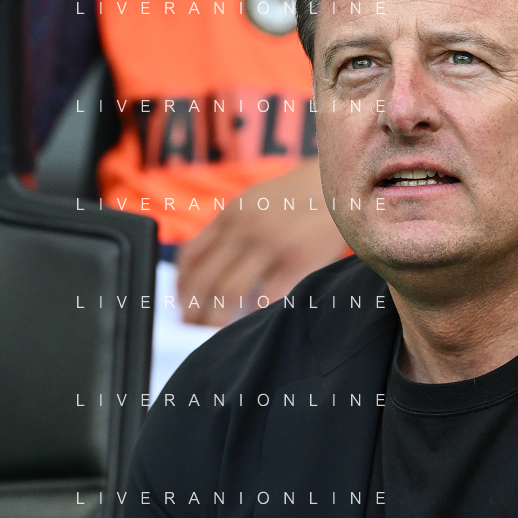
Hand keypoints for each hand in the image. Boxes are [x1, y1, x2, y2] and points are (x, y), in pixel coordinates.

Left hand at [176, 157, 346, 325]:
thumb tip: (203, 265)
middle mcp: (245, 229)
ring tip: (213, 330)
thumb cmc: (294, 199)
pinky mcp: (297, 261)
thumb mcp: (254, 202)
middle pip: (205, 278)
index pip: (191, 256)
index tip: (181, 302)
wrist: (335, 186)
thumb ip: (229, 228)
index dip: (181, 285)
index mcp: (231, 215)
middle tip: (191, 326)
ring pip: (229, 291)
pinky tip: (251, 321)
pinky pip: (266, 297)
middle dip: (193, 308)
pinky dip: (253, 314)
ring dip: (216, 317)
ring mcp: (271, 245)